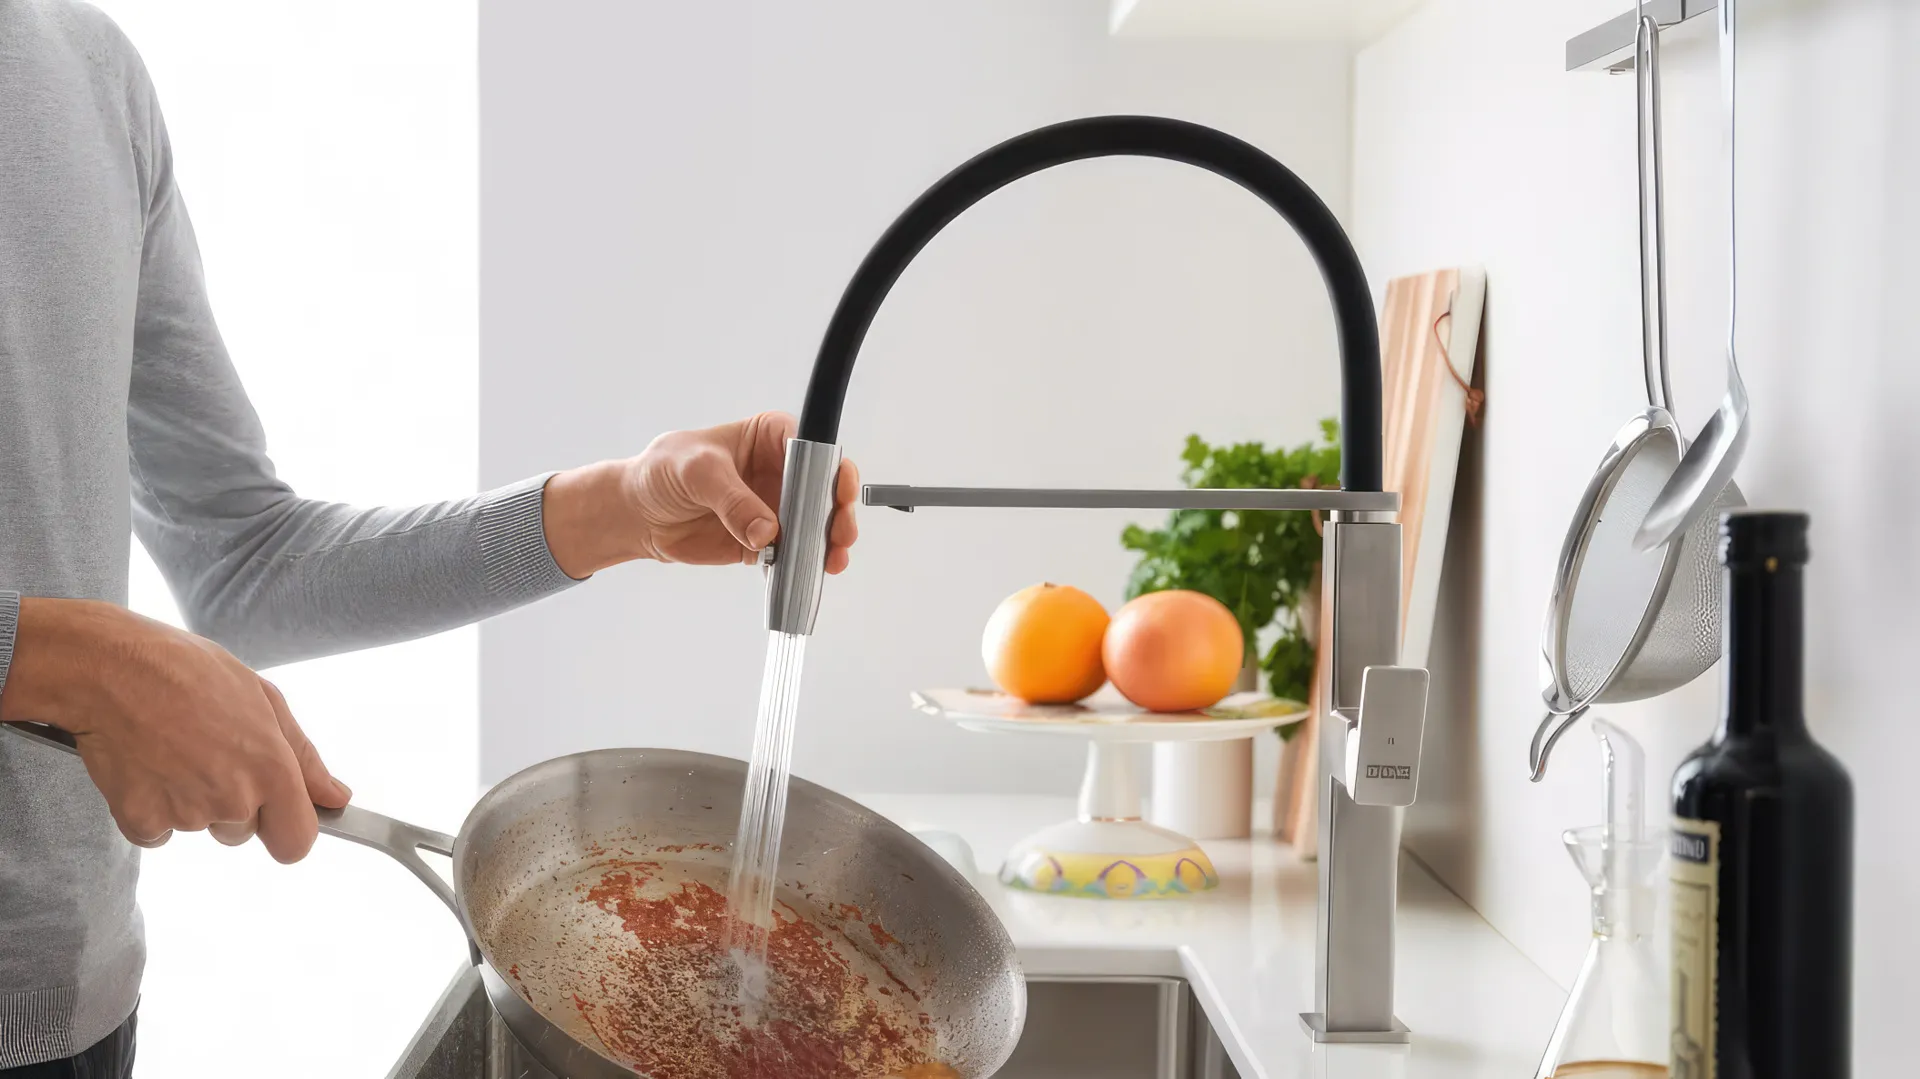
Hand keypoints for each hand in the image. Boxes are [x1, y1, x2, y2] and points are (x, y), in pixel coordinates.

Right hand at [0, 598, 349, 862]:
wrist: (110, 667)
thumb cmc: (189, 672)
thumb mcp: (264, 700)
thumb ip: (305, 758)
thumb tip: (337, 798)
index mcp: (271, 770)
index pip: (297, 842)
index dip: (290, 832)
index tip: (280, 817)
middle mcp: (233, 799)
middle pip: (244, 833)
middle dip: (234, 804)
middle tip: (209, 753)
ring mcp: (184, 814)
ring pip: (200, 827)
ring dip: (191, 801)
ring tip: (174, 747)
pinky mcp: (138, 821)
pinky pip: (155, 832)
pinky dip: (149, 807)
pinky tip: (144, 764)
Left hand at [542, 411, 859, 577]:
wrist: (637, 513)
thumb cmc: (663, 472)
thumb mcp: (697, 472)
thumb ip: (733, 500)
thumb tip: (767, 532)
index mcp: (769, 437)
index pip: (813, 447)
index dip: (831, 468)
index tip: (839, 491)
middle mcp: (780, 472)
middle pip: (824, 490)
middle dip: (837, 512)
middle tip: (841, 533)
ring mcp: (775, 508)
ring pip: (815, 526)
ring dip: (827, 544)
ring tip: (832, 561)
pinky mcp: (765, 541)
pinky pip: (792, 554)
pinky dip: (801, 566)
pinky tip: (805, 575)